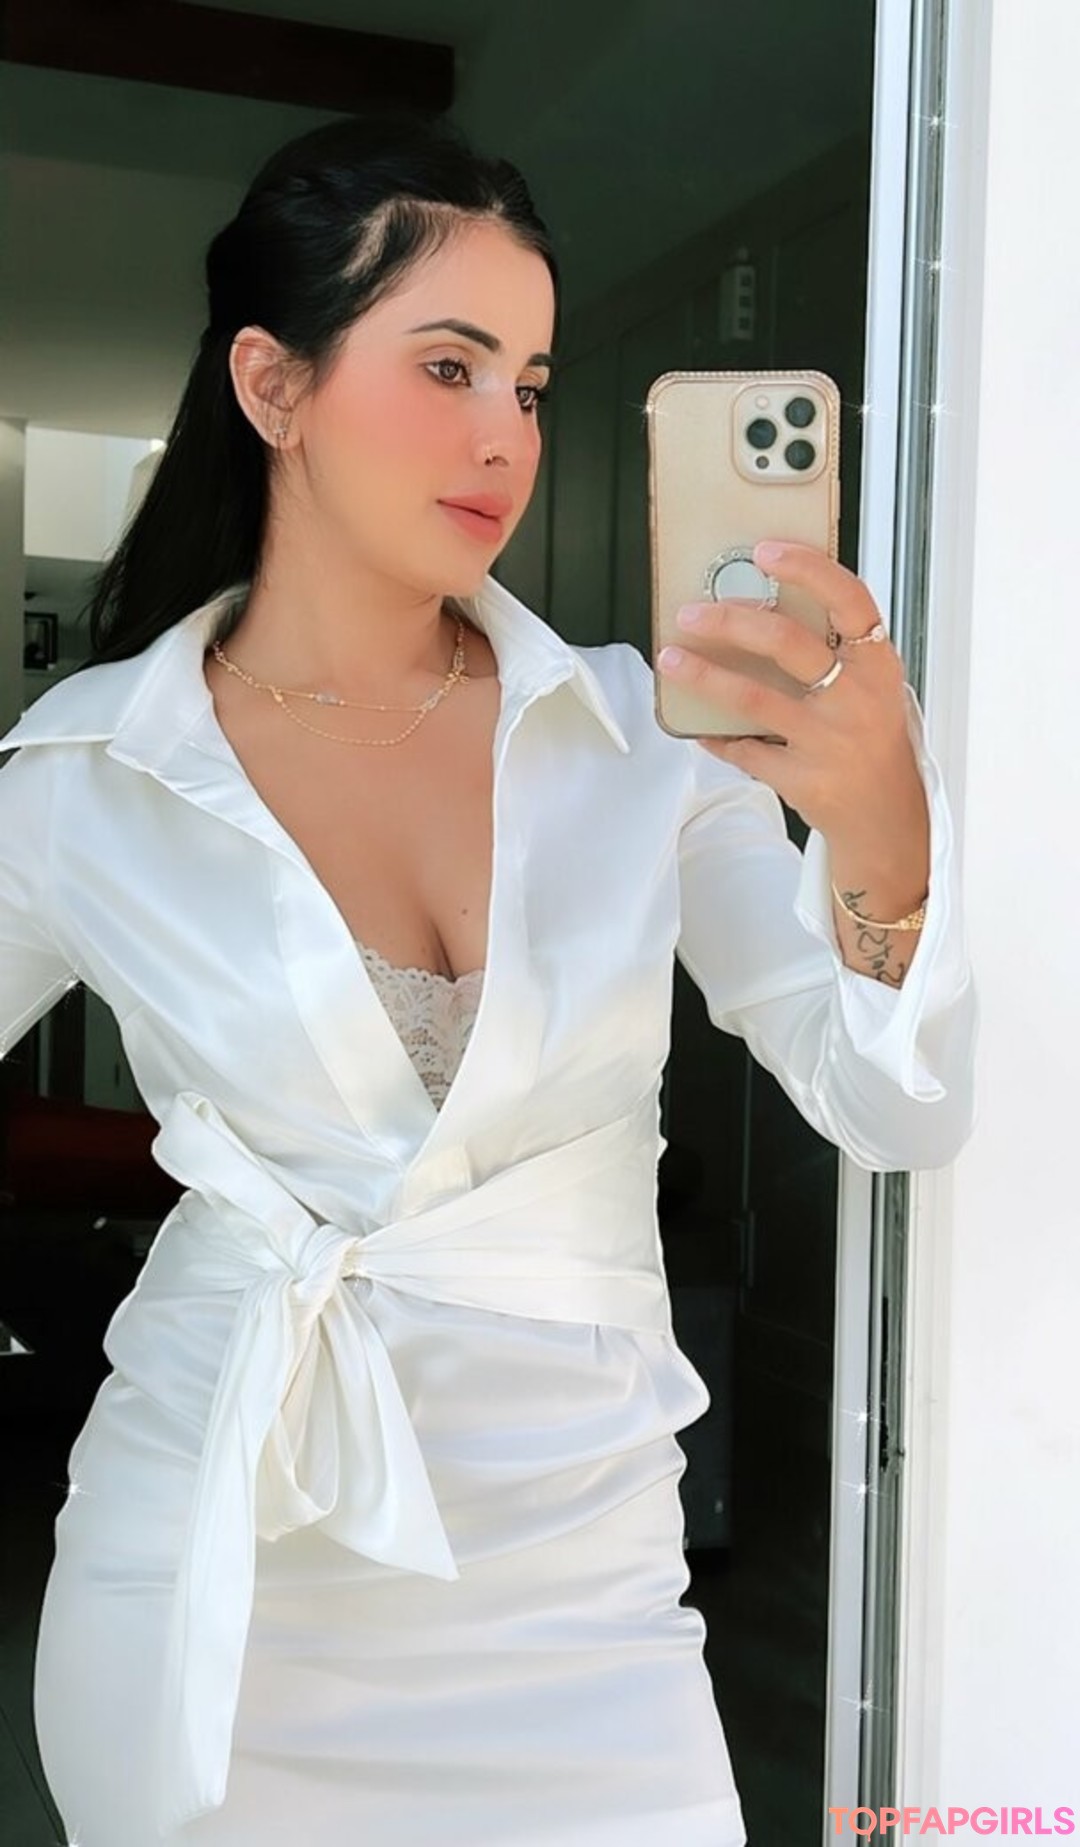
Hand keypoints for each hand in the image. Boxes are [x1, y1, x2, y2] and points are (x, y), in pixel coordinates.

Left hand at [656, 539, 929, 920]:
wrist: (885, 815)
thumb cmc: (870, 737)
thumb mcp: (872, 685)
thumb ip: (834, 649)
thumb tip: (764, 604)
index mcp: (878, 664)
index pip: (849, 599)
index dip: (807, 568)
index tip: (766, 550)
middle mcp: (856, 699)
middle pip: (785, 642)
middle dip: (729, 620)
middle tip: (692, 612)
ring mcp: (828, 742)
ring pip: (752, 698)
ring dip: (703, 675)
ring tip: (671, 659)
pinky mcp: (802, 779)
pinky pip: (744, 749)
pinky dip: (717, 737)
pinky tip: (699, 727)